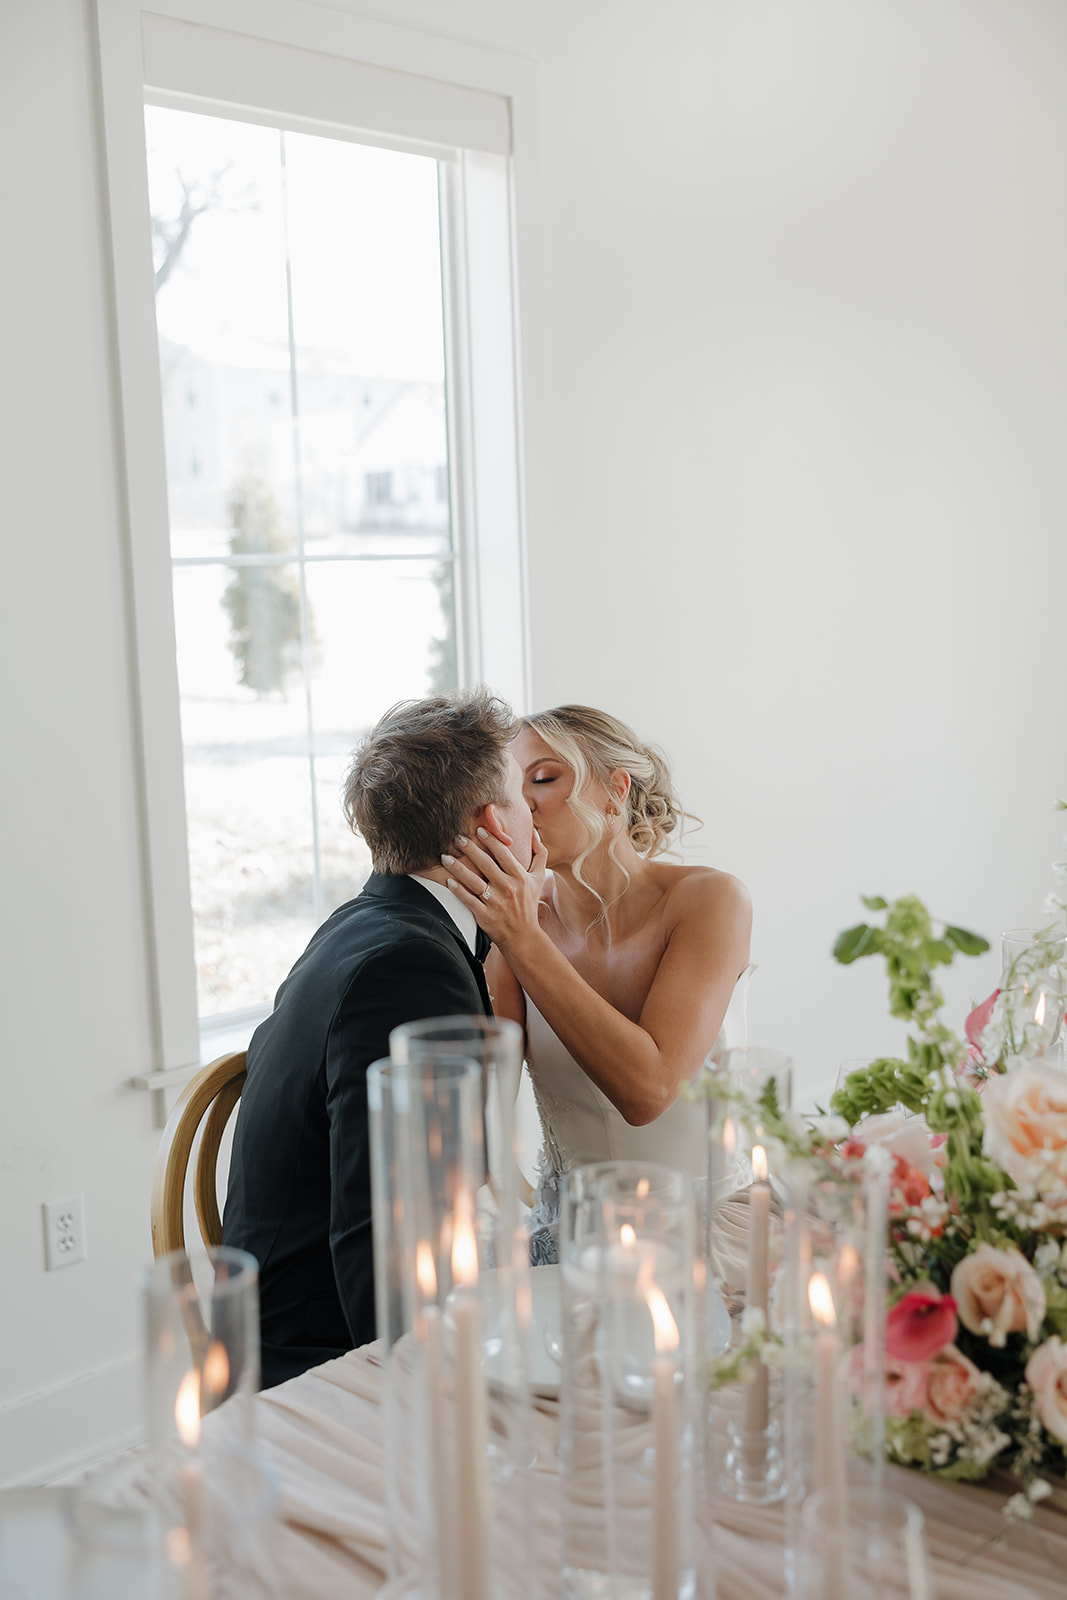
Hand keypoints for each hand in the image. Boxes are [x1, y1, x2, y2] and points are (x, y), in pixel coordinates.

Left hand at [443, 828, 547, 952]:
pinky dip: (458, 890)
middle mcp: (508, 888)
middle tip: (457, 838)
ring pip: (473, 881)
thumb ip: (540, 854)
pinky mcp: (485, 915)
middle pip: (486, 864)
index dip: (490, 840)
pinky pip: (468, 900)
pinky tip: (448, 880)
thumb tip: (534, 832)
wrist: (523, 936)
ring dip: (458, 868)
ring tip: (445, 857)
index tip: (478, 830)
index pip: (503, 854)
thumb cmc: (529, 903)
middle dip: (470, 849)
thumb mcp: (539, 878)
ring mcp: (495, 902)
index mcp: (519, 877)